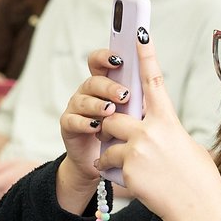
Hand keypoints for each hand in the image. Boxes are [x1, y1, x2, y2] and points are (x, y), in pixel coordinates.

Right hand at [58, 47, 133, 193]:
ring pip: (83, 99)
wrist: (103, 162)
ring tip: (111, 111)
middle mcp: (88, 92)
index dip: (106, 57)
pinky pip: (73, 119)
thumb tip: (152, 86)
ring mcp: (76, 107)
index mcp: (104, 84)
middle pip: (94, 81)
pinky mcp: (68, 125)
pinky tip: (96, 126)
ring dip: (98, 104)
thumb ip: (137, 99)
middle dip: (109, 87)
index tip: (119, 59)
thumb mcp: (133, 114)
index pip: (100, 63)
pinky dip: (84, 122)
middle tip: (124, 95)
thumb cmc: (120, 134)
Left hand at [94, 34, 220, 220]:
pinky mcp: (127, 168)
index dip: (145, 54)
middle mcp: (152, 130)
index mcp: (169, 121)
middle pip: (115, 117)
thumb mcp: (187, 148)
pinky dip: (112, 172)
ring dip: (112, 153)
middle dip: (113, 128)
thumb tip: (151, 131)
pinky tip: (132, 182)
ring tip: (130, 168)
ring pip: (108, 140)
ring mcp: (138, 148)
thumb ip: (165, 134)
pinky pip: (107, 163)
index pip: (154, 81)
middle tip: (123, 142)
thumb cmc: (198, 181)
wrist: (198, 210)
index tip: (137, 32)